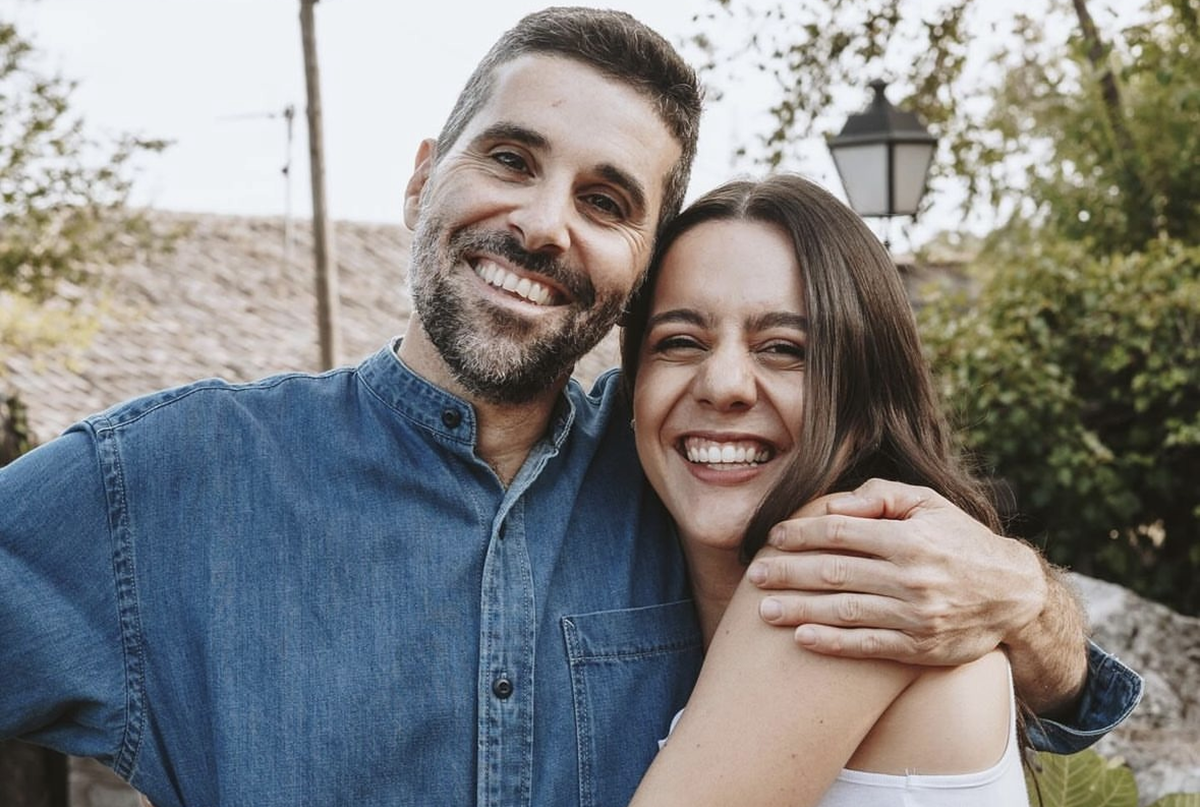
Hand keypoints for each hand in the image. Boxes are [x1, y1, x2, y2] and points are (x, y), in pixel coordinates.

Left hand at [748, 478, 1046, 666]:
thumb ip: (881, 497)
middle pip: (834, 572)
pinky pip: (868, 646)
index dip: (801, 534)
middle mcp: (911, 577)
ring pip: (845, 611)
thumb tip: (833, 506)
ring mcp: (915, 615)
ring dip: (799, 610)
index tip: (773, 537)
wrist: (1013, 594)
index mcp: (909, 538)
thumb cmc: (960, 540)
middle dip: (788, 573)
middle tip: (754, 574)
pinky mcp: (919, 647)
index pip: (840, 533)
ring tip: (764, 609)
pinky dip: (833, 643)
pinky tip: (802, 638)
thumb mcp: (929, 504)